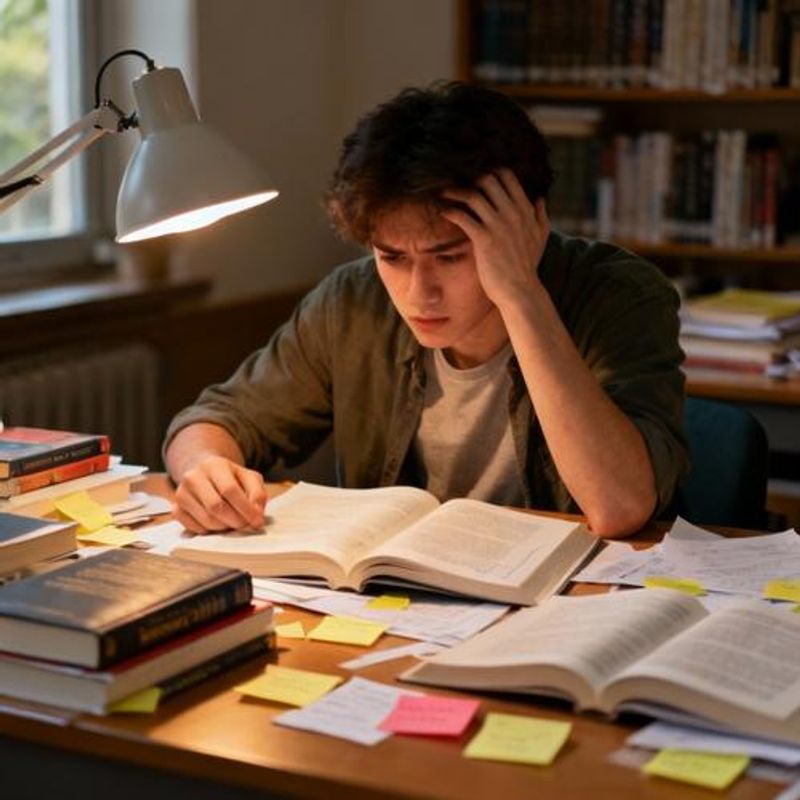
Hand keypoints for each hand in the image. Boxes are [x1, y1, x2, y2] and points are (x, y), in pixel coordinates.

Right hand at [173, 455, 266, 532]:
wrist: (204, 472)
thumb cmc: (229, 477)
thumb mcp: (249, 478)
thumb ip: (257, 494)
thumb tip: (256, 515)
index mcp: (214, 465)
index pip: (229, 490)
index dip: (245, 508)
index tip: (257, 521)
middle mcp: (194, 476)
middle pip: (216, 506)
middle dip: (235, 520)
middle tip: (245, 524)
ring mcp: (182, 492)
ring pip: (205, 520)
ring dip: (224, 527)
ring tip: (232, 522)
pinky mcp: (176, 507)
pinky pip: (193, 527)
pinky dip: (209, 530)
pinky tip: (217, 522)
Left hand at [440, 168, 549, 307]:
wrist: (520, 290)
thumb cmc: (527, 266)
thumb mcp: (541, 237)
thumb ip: (541, 215)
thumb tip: (540, 198)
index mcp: (525, 209)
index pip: (507, 176)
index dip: (489, 172)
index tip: (476, 178)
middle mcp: (512, 213)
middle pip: (488, 180)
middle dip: (470, 179)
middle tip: (457, 184)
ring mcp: (498, 225)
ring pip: (473, 195)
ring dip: (456, 192)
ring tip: (445, 194)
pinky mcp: (484, 239)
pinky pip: (463, 216)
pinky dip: (451, 211)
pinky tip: (444, 213)